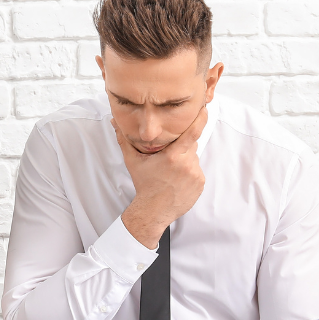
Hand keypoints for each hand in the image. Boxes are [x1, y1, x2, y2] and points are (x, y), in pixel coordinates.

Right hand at [113, 107, 207, 248]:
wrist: (153, 210)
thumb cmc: (144, 185)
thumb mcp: (132, 161)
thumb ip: (124, 140)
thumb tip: (114, 123)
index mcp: (173, 156)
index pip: (192, 132)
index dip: (200, 119)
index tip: (204, 109)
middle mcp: (187, 164)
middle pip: (190, 144)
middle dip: (181, 146)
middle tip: (167, 157)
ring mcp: (195, 174)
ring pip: (193, 157)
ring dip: (184, 159)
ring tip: (170, 172)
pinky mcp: (200, 183)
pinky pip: (196, 170)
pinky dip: (189, 172)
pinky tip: (177, 180)